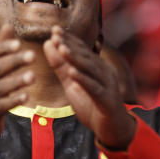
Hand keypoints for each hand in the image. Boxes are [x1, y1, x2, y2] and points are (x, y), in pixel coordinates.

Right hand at [0, 24, 34, 145]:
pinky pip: (0, 106)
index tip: (19, 43)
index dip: (2, 48)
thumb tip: (8, 24)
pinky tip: (27, 96)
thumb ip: (0, 47)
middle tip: (33, 56)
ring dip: (16, 81)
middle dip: (13, 62)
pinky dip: (13, 101)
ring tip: (33, 76)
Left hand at [43, 26, 134, 148]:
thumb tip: (48, 44)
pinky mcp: (107, 100)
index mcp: (97, 66)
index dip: (69, 39)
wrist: (111, 129)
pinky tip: (72, 73)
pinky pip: (94, 88)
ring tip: (62, 48)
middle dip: (70, 44)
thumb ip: (60, 65)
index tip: (54, 29)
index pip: (82, 49)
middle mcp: (104, 72)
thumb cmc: (92, 104)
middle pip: (86, 55)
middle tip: (56, 35)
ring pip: (91, 69)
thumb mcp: (72, 84)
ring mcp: (107, 85)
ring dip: (76, 58)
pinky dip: (83, 80)